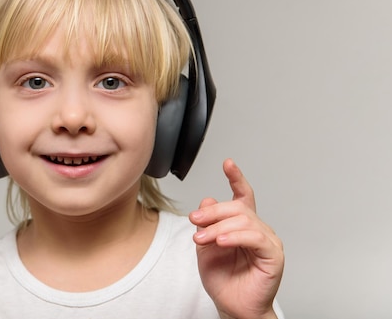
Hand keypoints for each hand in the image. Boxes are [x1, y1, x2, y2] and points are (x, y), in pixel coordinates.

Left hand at [189, 159, 283, 318]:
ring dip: (218, 227)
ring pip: (243, 220)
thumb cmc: (222, 280)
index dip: (236, 178)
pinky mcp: (273, 255)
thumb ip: (206, 224)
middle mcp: (257, 229)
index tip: (228, 163)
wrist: (232, 306)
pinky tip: (221, 241)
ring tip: (201, 239)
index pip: (242, 196)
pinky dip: (235, 237)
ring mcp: (267, 241)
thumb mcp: (205, 247)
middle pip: (237, 207)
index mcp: (242, 225)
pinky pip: (255, 237)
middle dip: (212, 212)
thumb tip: (208, 199)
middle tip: (194, 220)